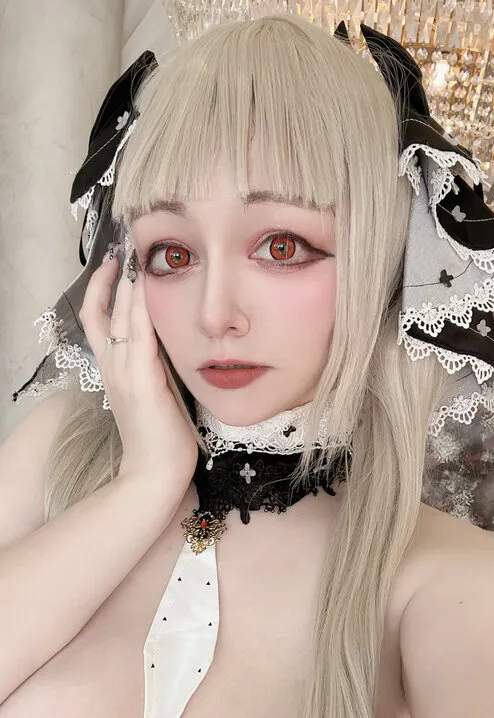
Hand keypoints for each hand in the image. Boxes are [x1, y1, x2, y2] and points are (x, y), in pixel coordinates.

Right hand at [79, 250, 198, 491]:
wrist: (154, 473)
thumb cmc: (160, 438)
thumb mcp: (155, 392)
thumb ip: (155, 366)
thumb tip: (171, 341)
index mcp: (113, 370)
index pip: (99, 320)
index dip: (104, 289)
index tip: (116, 263)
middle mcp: (112, 368)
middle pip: (104, 312)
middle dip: (115, 276)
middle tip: (126, 244)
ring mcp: (124, 374)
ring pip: (120, 319)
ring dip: (128, 286)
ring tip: (135, 256)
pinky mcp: (142, 382)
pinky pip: (139, 338)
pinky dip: (141, 311)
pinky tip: (147, 290)